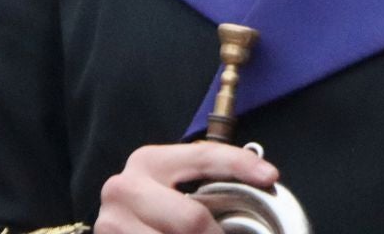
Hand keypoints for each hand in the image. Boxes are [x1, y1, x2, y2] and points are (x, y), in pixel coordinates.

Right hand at [95, 142, 279, 233]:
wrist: (117, 229)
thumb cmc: (154, 213)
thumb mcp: (174, 190)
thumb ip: (206, 188)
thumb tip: (262, 188)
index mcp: (148, 161)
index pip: (204, 157)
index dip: (240, 164)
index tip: (271, 177)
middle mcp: (125, 188)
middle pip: (192, 219)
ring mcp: (112, 223)